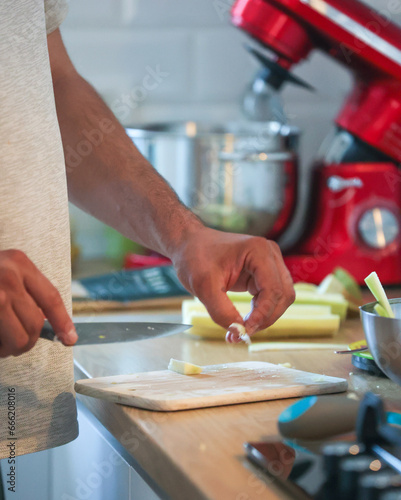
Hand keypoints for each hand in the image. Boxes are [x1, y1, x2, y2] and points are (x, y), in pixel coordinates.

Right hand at [0, 249, 76, 356]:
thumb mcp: (5, 269)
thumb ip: (25, 291)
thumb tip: (50, 325)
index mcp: (18, 263)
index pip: (50, 298)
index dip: (62, 321)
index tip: (69, 338)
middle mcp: (6, 276)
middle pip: (35, 323)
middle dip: (26, 340)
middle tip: (15, 345)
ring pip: (19, 337)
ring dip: (10, 348)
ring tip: (1, 344)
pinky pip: (0, 343)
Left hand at [171, 227, 294, 341]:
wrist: (189, 245)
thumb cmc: (195, 258)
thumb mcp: (203, 286)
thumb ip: (221, 311)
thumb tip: (238, 332)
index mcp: (258, 250)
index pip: (273, 289)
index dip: (262, 314)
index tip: (244, 331)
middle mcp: (270, 254)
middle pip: (283, 295)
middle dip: (265, 318)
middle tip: (242, 333)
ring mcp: (269, 263)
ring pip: (281, 298)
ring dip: (265, 317)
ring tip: (240, 329)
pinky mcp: (264, 273)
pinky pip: (271, 297)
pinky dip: (260, 312)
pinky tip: (242, 321)